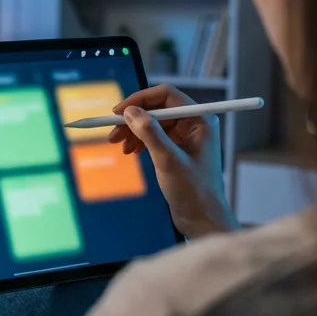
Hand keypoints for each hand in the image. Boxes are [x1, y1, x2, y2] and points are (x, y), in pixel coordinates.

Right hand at [107, 85, 238, 237]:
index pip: (166, 96)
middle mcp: (194, 124)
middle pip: (157, 109)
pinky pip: (155, 136)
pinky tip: (130, 151)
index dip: (140, 100)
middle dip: (134, 119)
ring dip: (134, 131)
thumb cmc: (193, 191)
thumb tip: (130, 111)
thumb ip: (149, 133)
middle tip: (113, 133)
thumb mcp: (168, 160)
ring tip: (119, 146)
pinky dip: (140, 141)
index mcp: (200, 120)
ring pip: (153, 123)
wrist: (203, 220)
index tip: (118, 111)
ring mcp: (186, 137)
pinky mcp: (178, 150)